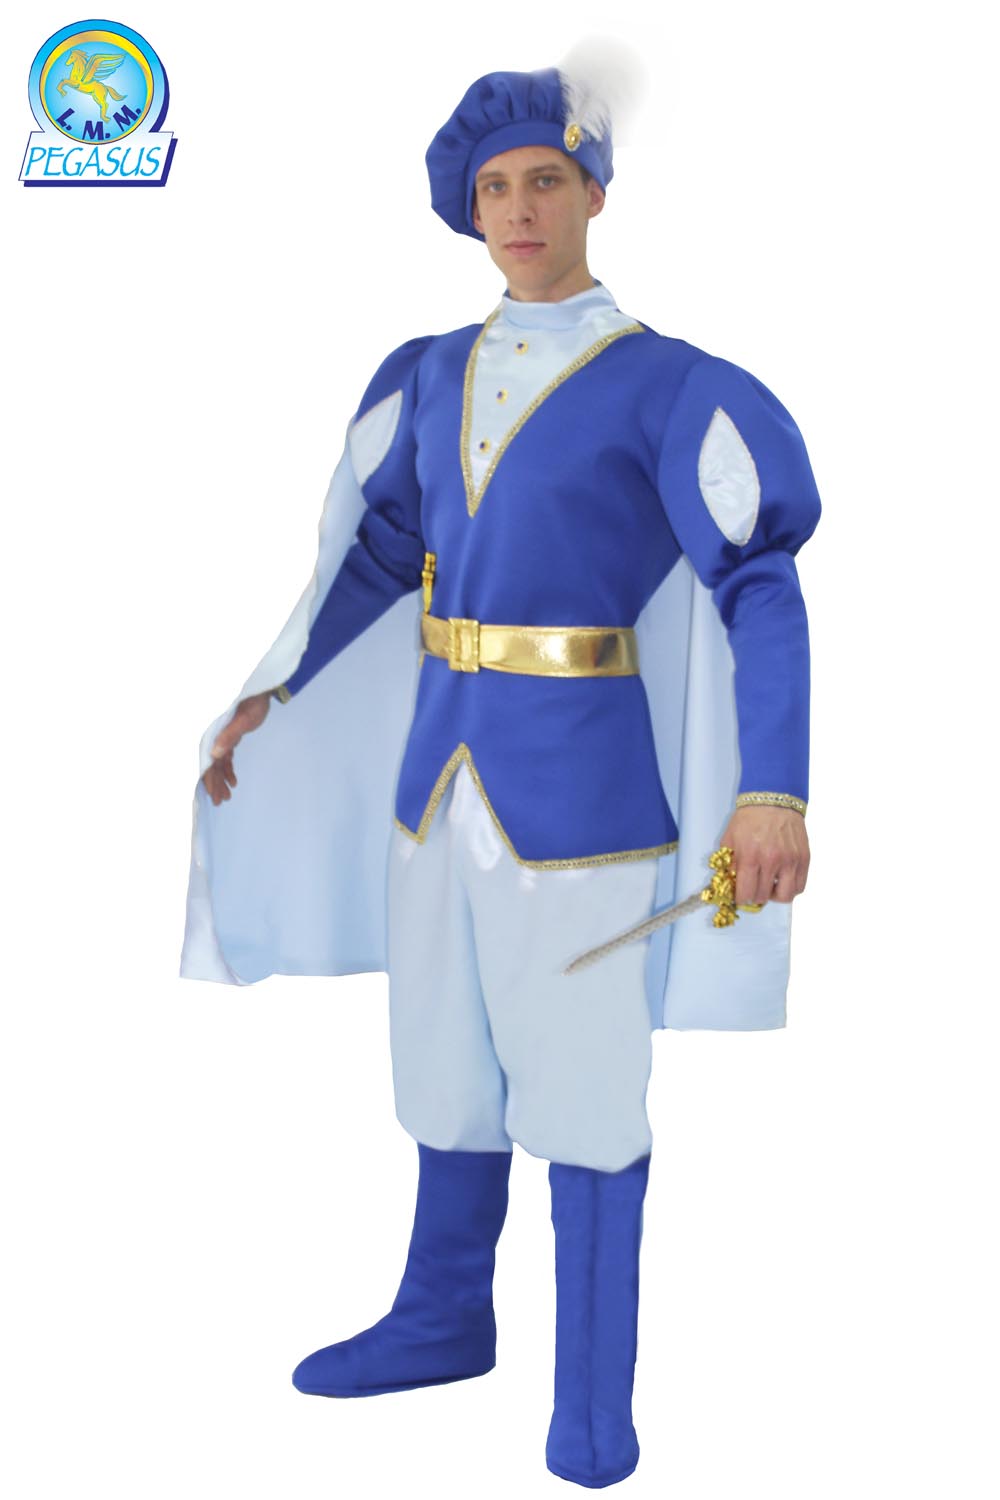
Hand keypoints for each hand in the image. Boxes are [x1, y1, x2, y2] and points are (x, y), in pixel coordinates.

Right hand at [201, 691, 271, 805]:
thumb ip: (229, 735)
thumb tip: (214, 754)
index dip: (209, 778)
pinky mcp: (230, 736)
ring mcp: (222, 736)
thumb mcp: (244, 720)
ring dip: (222, 779)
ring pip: (218, 762)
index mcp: (214, 732)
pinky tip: (233, 782)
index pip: (208, 760)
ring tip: (227, 796)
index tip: (212, 795)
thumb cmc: (253, 702)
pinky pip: (226, 757)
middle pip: (211, 764)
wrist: (262, 690)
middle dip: (215, 784)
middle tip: (219, 802)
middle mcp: (215, 735)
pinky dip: (228, 769)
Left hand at [718, 804, 809, 906]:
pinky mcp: (804, 858)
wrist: (773, 799)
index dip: (741, 899)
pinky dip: (791, 888)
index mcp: (750, 856)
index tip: (741, 896)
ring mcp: (790, 860)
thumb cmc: (750, 818)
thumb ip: (728, 862)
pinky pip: (800, 886)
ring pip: (786, 896)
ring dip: (775, 896)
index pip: (746, 893)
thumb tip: (728, 883)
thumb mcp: (730, 839)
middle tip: (753, 889)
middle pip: (763, 896)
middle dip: (755, 897)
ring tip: (770, 887)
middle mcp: (772, 861)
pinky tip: (783, 880)